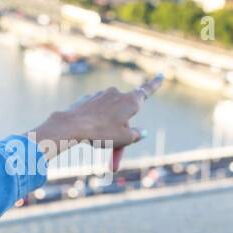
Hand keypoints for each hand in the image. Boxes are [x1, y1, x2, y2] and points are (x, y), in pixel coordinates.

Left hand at [30, 73, 164, 163]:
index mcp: (130, 101)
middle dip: (121, 133)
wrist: (72, 126)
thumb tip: (141, 132)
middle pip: (124, 114)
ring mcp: (101, 95)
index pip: (147, 91)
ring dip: (107, 130)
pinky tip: (87, 133)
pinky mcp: (87, 99)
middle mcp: (117, 94)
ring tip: (99, 144)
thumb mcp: (124, 139)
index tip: (161, 75)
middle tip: (114, 158)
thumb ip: (136, 135)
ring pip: (109, 116)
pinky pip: (96, 114)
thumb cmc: (101, 133)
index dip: (155, 84)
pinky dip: (95, 124)